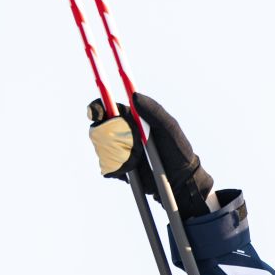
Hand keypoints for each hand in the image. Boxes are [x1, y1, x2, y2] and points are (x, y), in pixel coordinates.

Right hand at [87, 93, 213, 217]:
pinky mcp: (117, 169)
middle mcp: (121, 133)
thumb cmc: (178, 149)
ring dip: (117, 153)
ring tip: (139, 158)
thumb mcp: (170, 128)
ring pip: (101, 149)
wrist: (180, 179)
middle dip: (106, 135)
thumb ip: (154, 110)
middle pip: (99, 129)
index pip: (107, 108)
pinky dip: (117, 169)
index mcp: (131, 119)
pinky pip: (107, 167)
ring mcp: (117, 151)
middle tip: (124, 142)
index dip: (96, 108)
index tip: (95, 114)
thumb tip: (134, 95)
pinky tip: (133, 170)